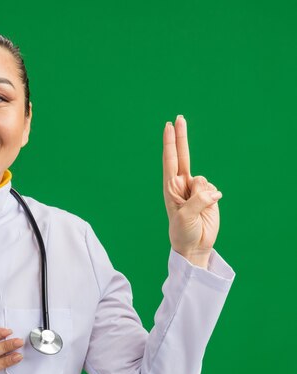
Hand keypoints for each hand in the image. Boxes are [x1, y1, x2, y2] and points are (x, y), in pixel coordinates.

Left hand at [163, 115, 221, 266]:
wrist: (195, 245)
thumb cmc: (183, 232)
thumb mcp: (186, 217)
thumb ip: (198, 200)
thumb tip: (212, 190)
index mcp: (170, 187)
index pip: (170, 160)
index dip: (170, 143)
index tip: (169, 126)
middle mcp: (182, 185)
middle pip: (183, 156)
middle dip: (181, 136)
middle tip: (178, 117)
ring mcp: (196, 189)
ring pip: (204, 181)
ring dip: (205, 194)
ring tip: (198, 210)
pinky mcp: (209, 195)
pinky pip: (214, 189)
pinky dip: (213, 199)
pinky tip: (208, 210)